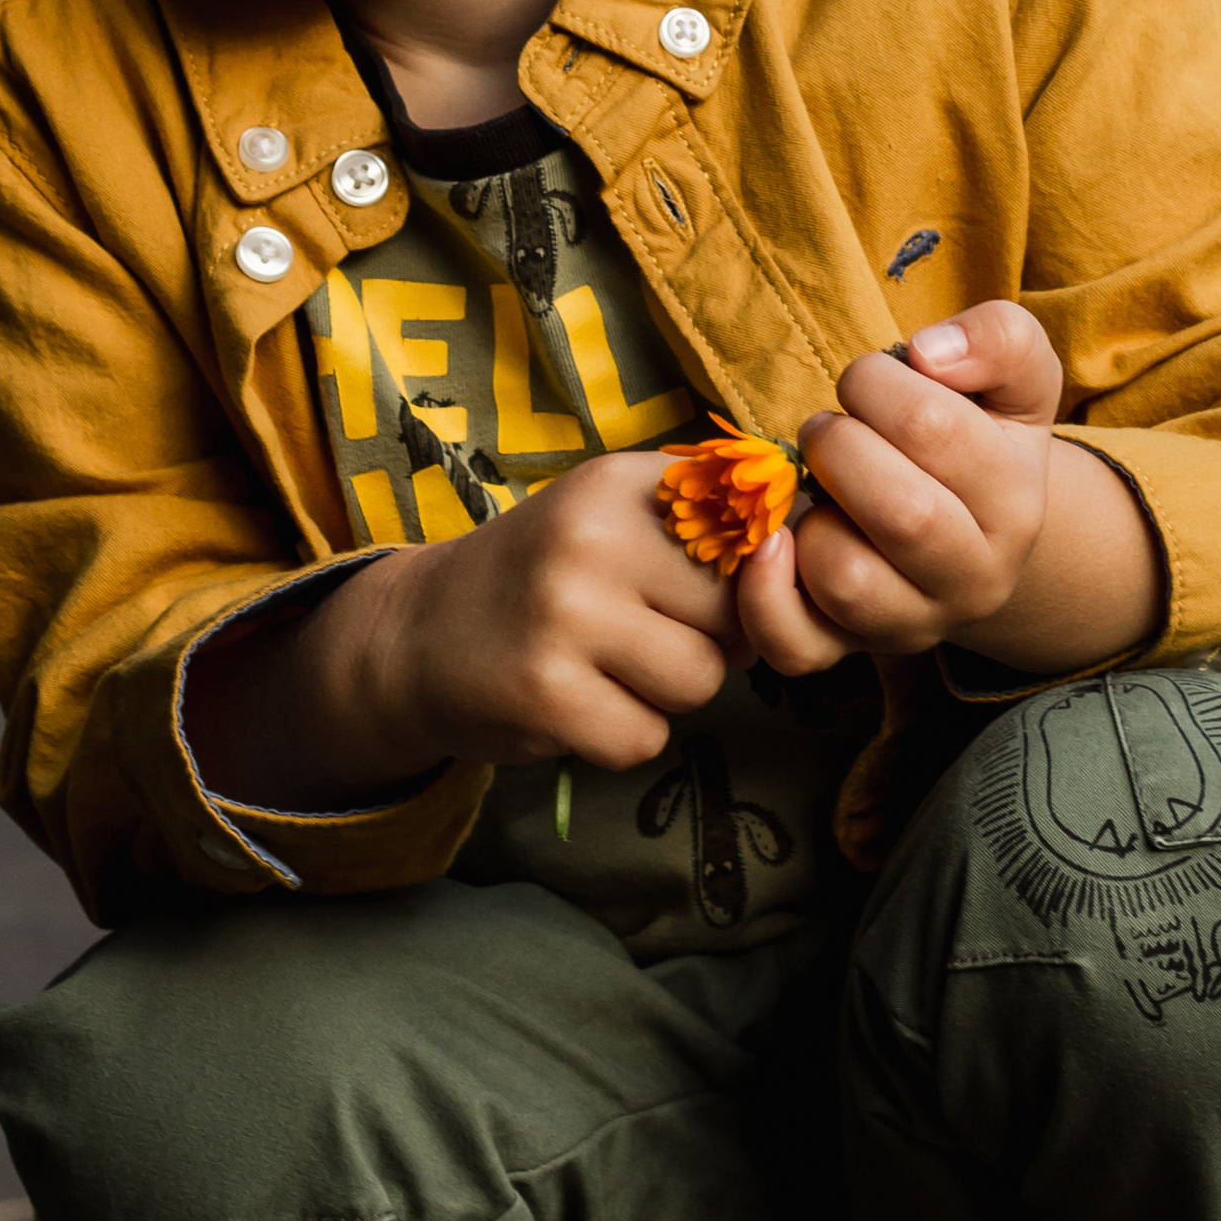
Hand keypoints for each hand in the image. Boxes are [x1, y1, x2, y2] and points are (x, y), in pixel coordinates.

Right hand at [182, 449, 744, 811]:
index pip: (752, 534)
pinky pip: (645, 739)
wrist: (415, 633)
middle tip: (641, 633)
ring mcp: (565, 616)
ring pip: (698, 683)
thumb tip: (805, 548)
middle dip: (706, 640)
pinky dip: (620, 734)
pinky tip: (574, 702)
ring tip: (605, 667)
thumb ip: (701, 518)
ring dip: (664, 694)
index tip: (700, 588)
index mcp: (619, 481)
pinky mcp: (546, 694)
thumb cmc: (542, 575)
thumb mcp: (608, 514)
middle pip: (733, 615)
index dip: (745, 578)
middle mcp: (591, 537)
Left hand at [736, 300, 1161, 680]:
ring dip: (811, 515)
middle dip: (839, 446)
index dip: (876, 384)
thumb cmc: (979, 436)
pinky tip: (771, 543)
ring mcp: (912, 624)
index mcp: (1017, 501)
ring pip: (846, 580)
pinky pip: (794, 647)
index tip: (865, 383)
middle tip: (831, 429)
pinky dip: (764, 596)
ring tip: (820, 489)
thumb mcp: (1014, 377)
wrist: (970, 533)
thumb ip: (999, 340)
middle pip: (902, 514)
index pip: (936, 429)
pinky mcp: (847, 651)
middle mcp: (975, 576)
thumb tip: (930, 354)